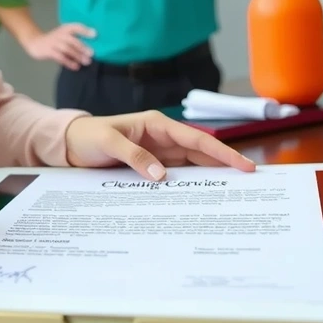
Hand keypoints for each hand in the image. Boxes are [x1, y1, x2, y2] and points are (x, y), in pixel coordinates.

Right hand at [23, 23, 95, 69]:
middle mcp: (59, 34)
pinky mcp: (48, 51)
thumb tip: (90, 48)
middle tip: (91, 54)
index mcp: (65, 29)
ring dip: (77, 55)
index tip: (95, 35)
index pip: (76, 27)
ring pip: (67, 49)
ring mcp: (53, 42)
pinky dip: (68, 62)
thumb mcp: (63, 35)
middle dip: (82, 47)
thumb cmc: (54, 40)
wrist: (35, 42)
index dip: (85, 30)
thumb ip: (75, 39)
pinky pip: (60, 57)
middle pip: (72, 40)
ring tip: (86, 62)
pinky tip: (75, 66)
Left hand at [64, 111, 255, 179]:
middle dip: (225, 165)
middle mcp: (162, 138)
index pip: (195, 140)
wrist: (71, 144)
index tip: (243, 165)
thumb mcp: (107, 143)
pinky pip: (176, 176)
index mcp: (156, 125)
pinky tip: (202, 197)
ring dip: (210, 177)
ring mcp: (159, 153)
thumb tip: (161, 176)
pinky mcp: (151, 166)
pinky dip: (190, 185)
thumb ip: (134, 156)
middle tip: (251, 181)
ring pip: (191, 166)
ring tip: (234, 192)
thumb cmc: (88, 136)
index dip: (221, 152)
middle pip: (200, 153)